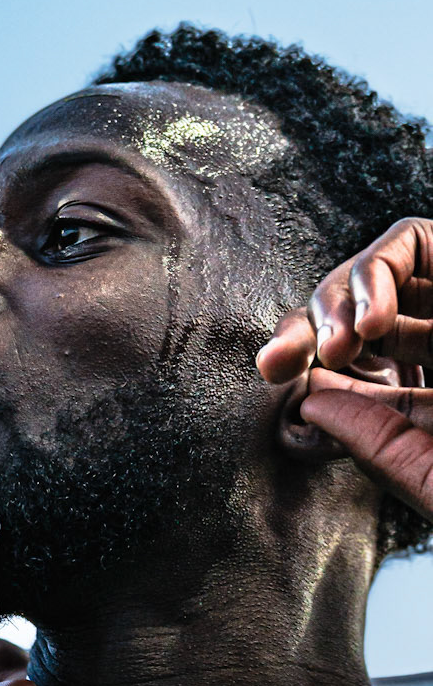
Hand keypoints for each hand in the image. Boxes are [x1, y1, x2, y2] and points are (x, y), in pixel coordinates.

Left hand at [258, 216, 432, 518]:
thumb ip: (381, 445)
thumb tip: (312, 403)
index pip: (356, 373)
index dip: (306, 363)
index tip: (272, 375)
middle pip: (357, 316)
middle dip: (307, 328)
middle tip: (278, 363)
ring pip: (379, 275)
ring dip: (339, 302)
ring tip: (338, 346)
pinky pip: (414, 241)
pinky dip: (380, 273)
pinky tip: (372, 321)